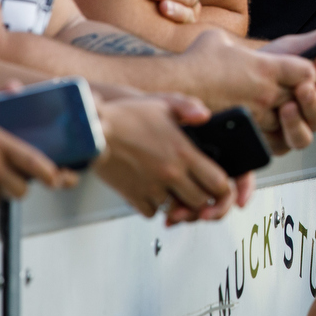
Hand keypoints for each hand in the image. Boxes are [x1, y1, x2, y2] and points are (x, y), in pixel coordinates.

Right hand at [94, 94, 234, 221]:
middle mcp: (170, 173)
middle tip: (199, 194)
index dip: (224, 189)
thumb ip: (189, 107)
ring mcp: (152, 187)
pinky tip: (154, 194)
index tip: (220, 187)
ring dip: (180, 206)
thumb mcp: (164, 103)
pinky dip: (155, 207)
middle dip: (203, 201)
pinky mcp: (133, 196)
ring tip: (177, 196)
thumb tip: (205, 116)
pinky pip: (152, 213)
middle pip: (201, 201)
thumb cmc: (125, 117)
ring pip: (177, 210)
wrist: (92, 131)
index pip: (218, 182)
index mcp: (183, 153)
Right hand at [173, 28, 315, 146]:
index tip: (300, 71)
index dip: (308, 71)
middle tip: (291, 91)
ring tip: (273, 108)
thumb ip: (237, 45)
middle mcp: (268, 93)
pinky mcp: (245, 134)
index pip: (308, 71)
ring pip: (287, 120)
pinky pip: (269, 139)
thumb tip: (236, 47)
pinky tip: (258, 125)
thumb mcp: (217, 40)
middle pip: (302, 97)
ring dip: (284, 115)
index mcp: (267, 67)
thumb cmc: (192, 64)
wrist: (170, 91)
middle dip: (300, 94)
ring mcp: (257, 116)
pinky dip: (268, 134)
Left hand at [260, 31, 315, 152]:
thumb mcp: (293, 48)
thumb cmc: (270, 63)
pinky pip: (277, 147)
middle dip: (313, 101)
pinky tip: (264, 123)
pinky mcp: (272, 144)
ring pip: (302, 138)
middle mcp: (308, 116)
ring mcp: (291, 132)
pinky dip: (271, 138)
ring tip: (286, 108)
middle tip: (303, 87)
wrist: (238, 76)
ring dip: (296, 123)